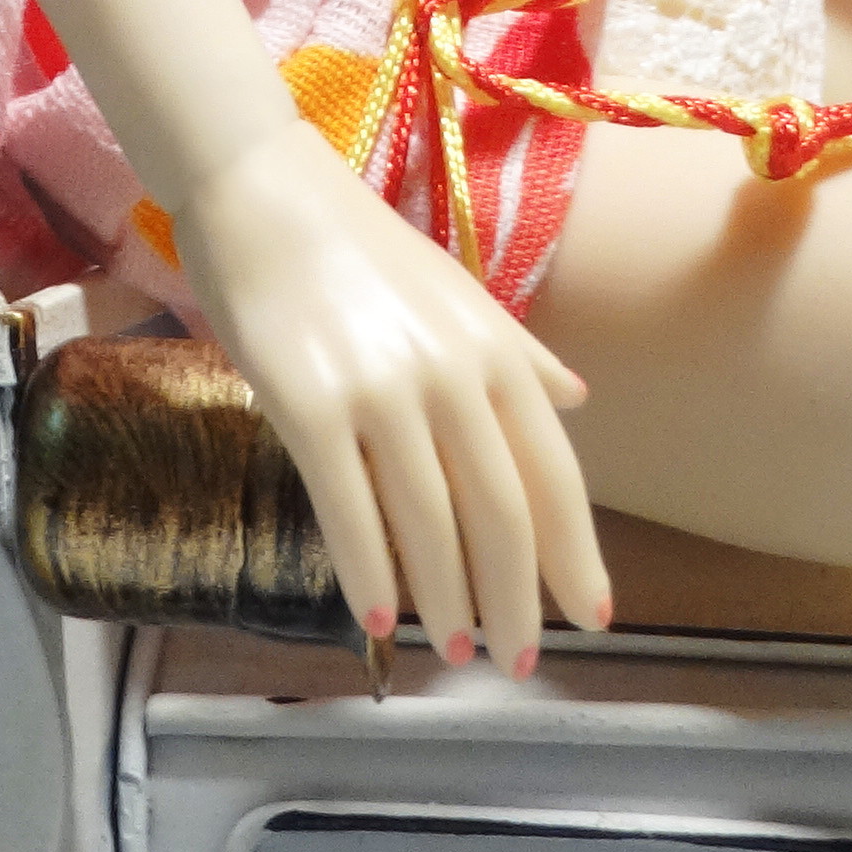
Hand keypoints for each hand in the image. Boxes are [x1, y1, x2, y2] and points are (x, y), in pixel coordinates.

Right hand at [172, 121, 614, 673]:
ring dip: (446, 601)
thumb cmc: (358, 244)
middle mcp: (452, 376)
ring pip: (430, 523)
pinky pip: (348, 511)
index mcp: (496, 352)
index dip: (576, 554)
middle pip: (501, 513)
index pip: (554, 474)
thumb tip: (578, 399)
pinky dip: (368, 574)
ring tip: (453, 650)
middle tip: (517, 662)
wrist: (259, 190)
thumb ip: (519, 354)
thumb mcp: (457, 291)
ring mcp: (380, 392)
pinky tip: (376, 621)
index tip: (592, 617)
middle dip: (514, 599)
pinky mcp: (307, 405)